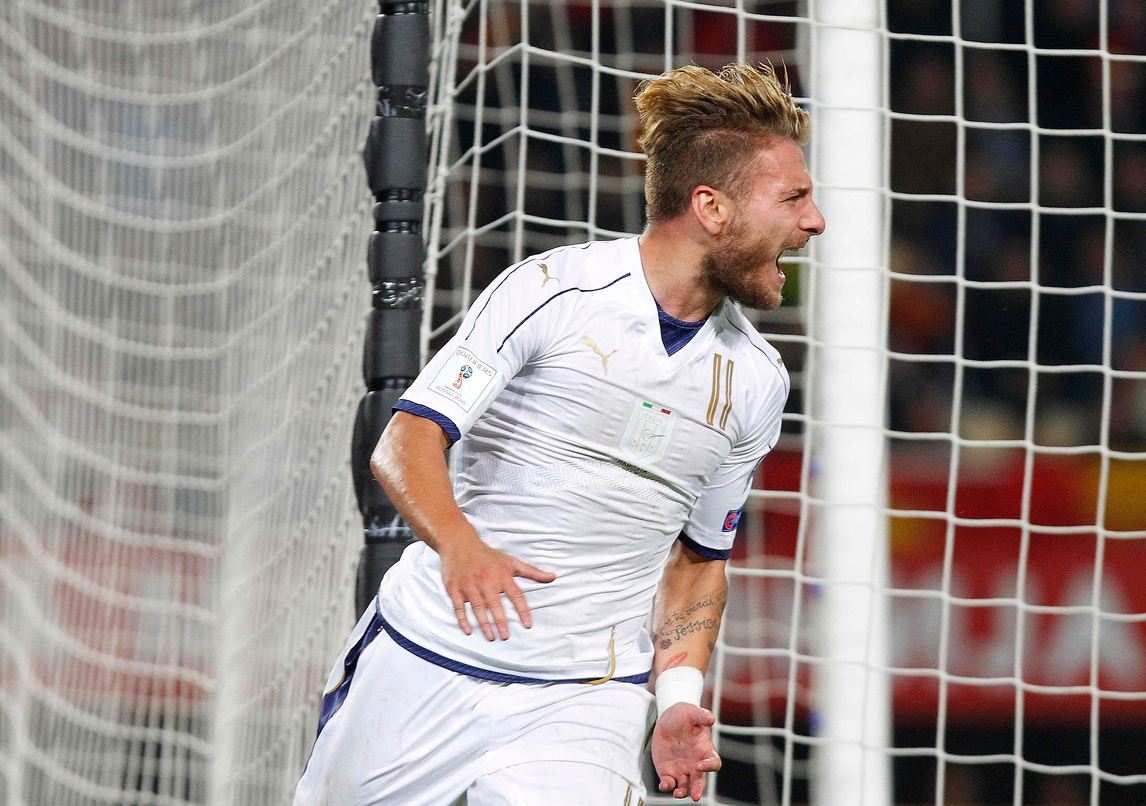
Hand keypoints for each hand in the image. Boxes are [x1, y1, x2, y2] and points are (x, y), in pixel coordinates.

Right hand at [438, 537, 555, 640]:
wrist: (460, 543)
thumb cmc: (488, 555)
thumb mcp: (511, 561)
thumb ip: (532, 572)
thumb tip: (552, 577)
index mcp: (502, 575)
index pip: (516, 595)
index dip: (523, 611)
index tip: (528, 625)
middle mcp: (486, 580)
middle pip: (495, 604)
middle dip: (501, 622)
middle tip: (506, 637)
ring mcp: (469, 585)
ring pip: (478, 608)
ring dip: (484, 624)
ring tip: (491, 637)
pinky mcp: (455, 588)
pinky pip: (459, 607)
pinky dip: (463, 620)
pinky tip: (468, 630)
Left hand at [651, 703, 721, 800]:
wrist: (667, 719)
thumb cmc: (684, 715)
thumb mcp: (692, 712)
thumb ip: (701, 715)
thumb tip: (711, 718)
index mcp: (705, 750)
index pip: (713, 762)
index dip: (709, 766)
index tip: (700, 765)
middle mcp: (695, 763)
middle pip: (700, 781)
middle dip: (698, 789)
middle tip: (695, 796)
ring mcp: (682, 769)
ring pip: (686, 786)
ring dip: (683, 792)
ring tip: (678, 793)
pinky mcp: (668, 771)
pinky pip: (669, 782)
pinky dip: (667, 786)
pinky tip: (664, 785)